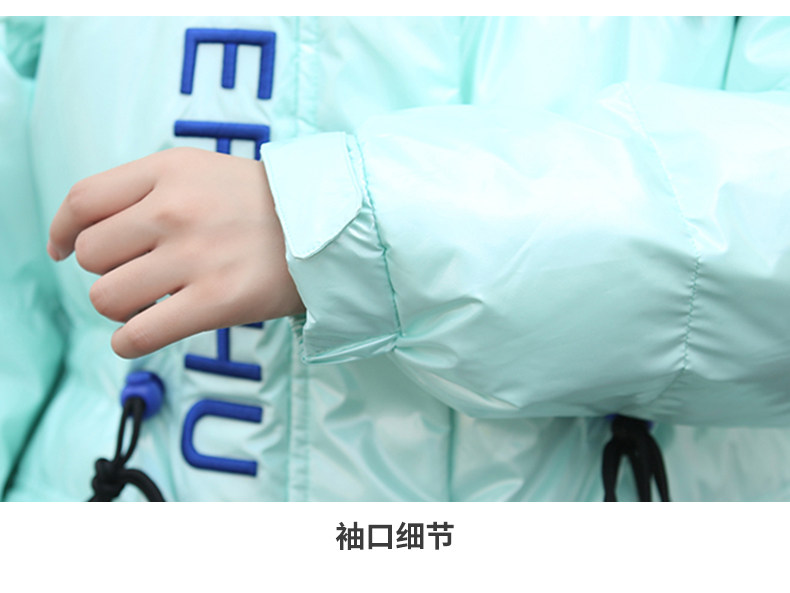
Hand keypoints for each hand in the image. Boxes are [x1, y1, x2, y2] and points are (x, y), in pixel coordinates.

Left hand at [48, 147, 304, 358]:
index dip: (61, 230)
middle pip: (90, 254)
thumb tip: (85, 235)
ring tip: (150, 302)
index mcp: (168, 172)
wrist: (333, 225)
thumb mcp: (203, 171)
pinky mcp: (216, 302)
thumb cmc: (264, 204)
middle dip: (106, 269)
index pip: (83, 200)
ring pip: (106, 297)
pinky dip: (129, 342)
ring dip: (120, 306)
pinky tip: (144, 333)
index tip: (62, 250)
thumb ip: (148, 190)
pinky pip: (137, 335)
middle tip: (140, 273)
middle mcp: (175, 210)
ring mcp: (195, 257)